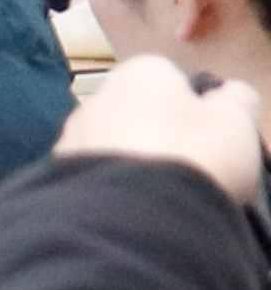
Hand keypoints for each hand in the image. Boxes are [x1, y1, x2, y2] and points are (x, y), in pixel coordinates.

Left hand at [61, 55, 269, 202]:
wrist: (131, 217)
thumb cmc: (194, 155)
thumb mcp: (236, 122)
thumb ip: (234, 101)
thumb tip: (228, 94)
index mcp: (140, 72)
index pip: (171, 80)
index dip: (194, 110)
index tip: (210, 139)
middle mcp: (96, 96)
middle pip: (138, 115)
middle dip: (157, 138)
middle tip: (187, 170)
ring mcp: (70, 136)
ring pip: (112, 148)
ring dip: (131, 165)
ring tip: (159, 195)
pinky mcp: (54, 176)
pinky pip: (93, 178)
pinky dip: (110, 189)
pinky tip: (129, 208)